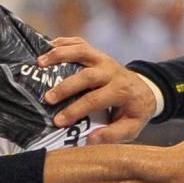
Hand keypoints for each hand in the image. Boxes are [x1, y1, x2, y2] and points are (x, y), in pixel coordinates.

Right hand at [38, 37, 156, 142]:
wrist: (144, 89)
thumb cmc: (133, 111)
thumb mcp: (132, 127)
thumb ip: (113, 134)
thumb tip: (90, 139)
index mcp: (121, 90)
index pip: (95, 100)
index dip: (75, 110)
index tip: (58, 121)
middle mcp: (111, 71)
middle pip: (86, 75)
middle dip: (65, 86)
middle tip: (47, 98)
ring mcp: (103, 58)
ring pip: (81, 50)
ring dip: (59, 55)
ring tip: (39, 63)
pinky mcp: (95, 52)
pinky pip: (78, 42)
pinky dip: (61, 42)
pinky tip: (45, 48)